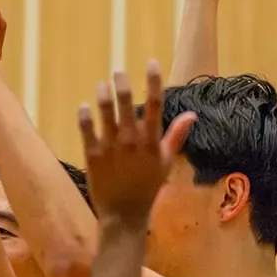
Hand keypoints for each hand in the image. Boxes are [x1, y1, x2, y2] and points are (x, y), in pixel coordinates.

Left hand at [77, 63, 196, 229]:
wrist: (124, 214)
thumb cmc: (148, 188)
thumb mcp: (166, 162)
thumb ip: (177, 136)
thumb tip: (192, 114)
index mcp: (152, 140)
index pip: (156, 104)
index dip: (154, 80)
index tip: (151, 62)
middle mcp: (132, 140)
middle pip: (127, 102)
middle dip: (122, 83)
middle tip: (118, 71)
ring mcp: (111, 147)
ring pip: (105, 112)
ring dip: (103, 95)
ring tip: (102, 84)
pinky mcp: (93, 155)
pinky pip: (87, 129)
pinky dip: (85, 116)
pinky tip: (84, 106)